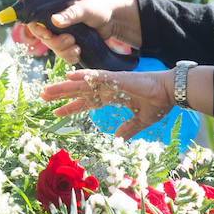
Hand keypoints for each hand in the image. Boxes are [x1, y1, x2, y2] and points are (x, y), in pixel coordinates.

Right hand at [22, 0, 140, 65]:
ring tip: (77, 47)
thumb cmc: (99, 7)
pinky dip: (70, 56)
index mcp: (53, 10)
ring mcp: (62, 33)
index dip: (38, 31)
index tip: (49, 35)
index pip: (35, 22)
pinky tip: (79, 52)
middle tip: (71, 40)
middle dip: (57, 43)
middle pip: (44, 38)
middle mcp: (55, 22)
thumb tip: (54, 20)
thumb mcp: (85, 9)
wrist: (114, 18)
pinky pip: (63, 54)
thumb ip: (70, 14)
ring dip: (64, 51)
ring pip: (54, 48)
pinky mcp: (70, 43)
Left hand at [40, 68, 175, 139]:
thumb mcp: (140, 121)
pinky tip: (69, 75)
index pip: (87, 101)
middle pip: (79, 90)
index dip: (72, 106)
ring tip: (47, 89)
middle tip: (42, 96)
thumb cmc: (159, 103)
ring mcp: (112, 82)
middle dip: (61, 94)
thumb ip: (128, 129)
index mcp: (114, 96)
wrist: (171, 93)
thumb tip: (118, 138)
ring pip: (82, 83)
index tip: (57, 112)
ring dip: (64, 86)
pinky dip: (82, 75)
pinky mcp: (118, 78)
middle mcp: (109, 88)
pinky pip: (96, 76)